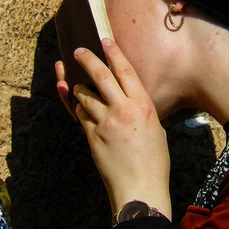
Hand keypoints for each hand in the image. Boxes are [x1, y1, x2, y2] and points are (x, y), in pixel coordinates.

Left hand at [55, 40, 171, 219]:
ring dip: (80, 88)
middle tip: (80, 51)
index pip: (125, 71)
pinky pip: (80, 114)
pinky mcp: (91, 136)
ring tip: (79, 86)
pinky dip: (77, 107)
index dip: (113, 53)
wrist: (140, 187)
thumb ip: (140, 109)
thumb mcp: (155, 126)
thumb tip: (128, 98)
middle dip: (87, 60)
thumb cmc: (154, 160)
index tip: (104, 41)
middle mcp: (122, 109)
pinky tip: (74, 101)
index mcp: (142, 105)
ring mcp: (104, 123)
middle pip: (100, 76)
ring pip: (85, 95)